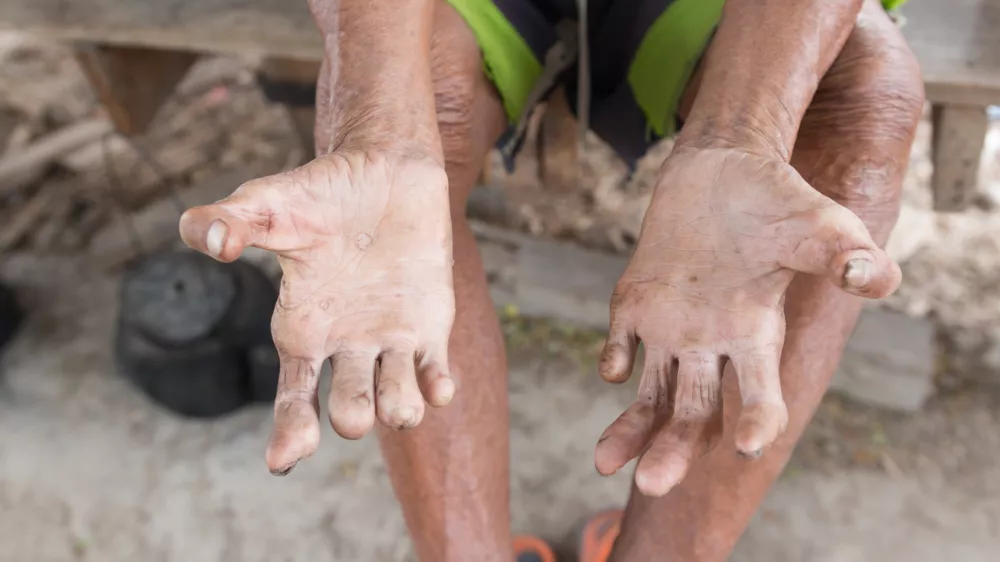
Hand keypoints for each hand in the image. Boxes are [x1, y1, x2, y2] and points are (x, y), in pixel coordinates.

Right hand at [180, 151, 454, 474]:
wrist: (385, 168)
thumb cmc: (321, 191)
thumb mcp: (268, 202)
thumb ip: (229, 220)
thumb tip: (204, 239)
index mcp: (302, 330)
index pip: (293, 397)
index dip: (288, 432)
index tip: (285, 460)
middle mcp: (345, 345)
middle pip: (347, 410)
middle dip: (351, 417)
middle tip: (354, 410)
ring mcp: (389, 339)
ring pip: (396, 402)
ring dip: (400, 411)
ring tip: (402, 406)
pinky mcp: (430, 326)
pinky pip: (435, 374)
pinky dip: (438, 388)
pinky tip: (439, 387)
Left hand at [594, 147, 899, 495]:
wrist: (721, 168)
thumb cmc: (779, 199)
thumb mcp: (820, 224)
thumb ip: (846, 253)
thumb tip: (875, 277)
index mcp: (757, 335)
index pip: (758, 395)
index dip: (756, 420)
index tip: (748, 443)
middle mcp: (712, 344)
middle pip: (693, 414)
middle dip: (674, 450)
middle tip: (653, 486)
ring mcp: (670, 327)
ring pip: (650, 394)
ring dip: (632, 431)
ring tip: (605, 465)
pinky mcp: (635, 303)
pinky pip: (619, 345)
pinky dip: (613, 358)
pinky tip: (613, 366)